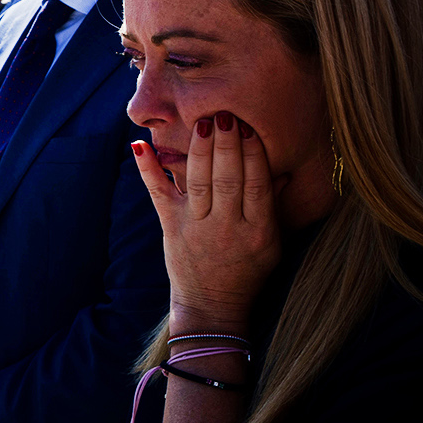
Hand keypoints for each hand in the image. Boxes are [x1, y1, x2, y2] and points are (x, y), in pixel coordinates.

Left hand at [131, 111, 280, 333]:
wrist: (212, 307)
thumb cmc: (248, 271)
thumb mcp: (271, 244)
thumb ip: (272, 206)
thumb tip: (282, 170)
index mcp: (258, 230)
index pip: (257, 184)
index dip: (253, 154)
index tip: (251, 128)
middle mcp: (226, 227)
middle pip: (228, 178)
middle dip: (226, 144)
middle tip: (226, 114)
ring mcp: (196, 227)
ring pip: (199, 181)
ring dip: (200, 149)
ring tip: (205, 122)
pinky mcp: (171, 228)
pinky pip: (158, 194)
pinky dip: (148, 169)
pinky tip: (140, 145)